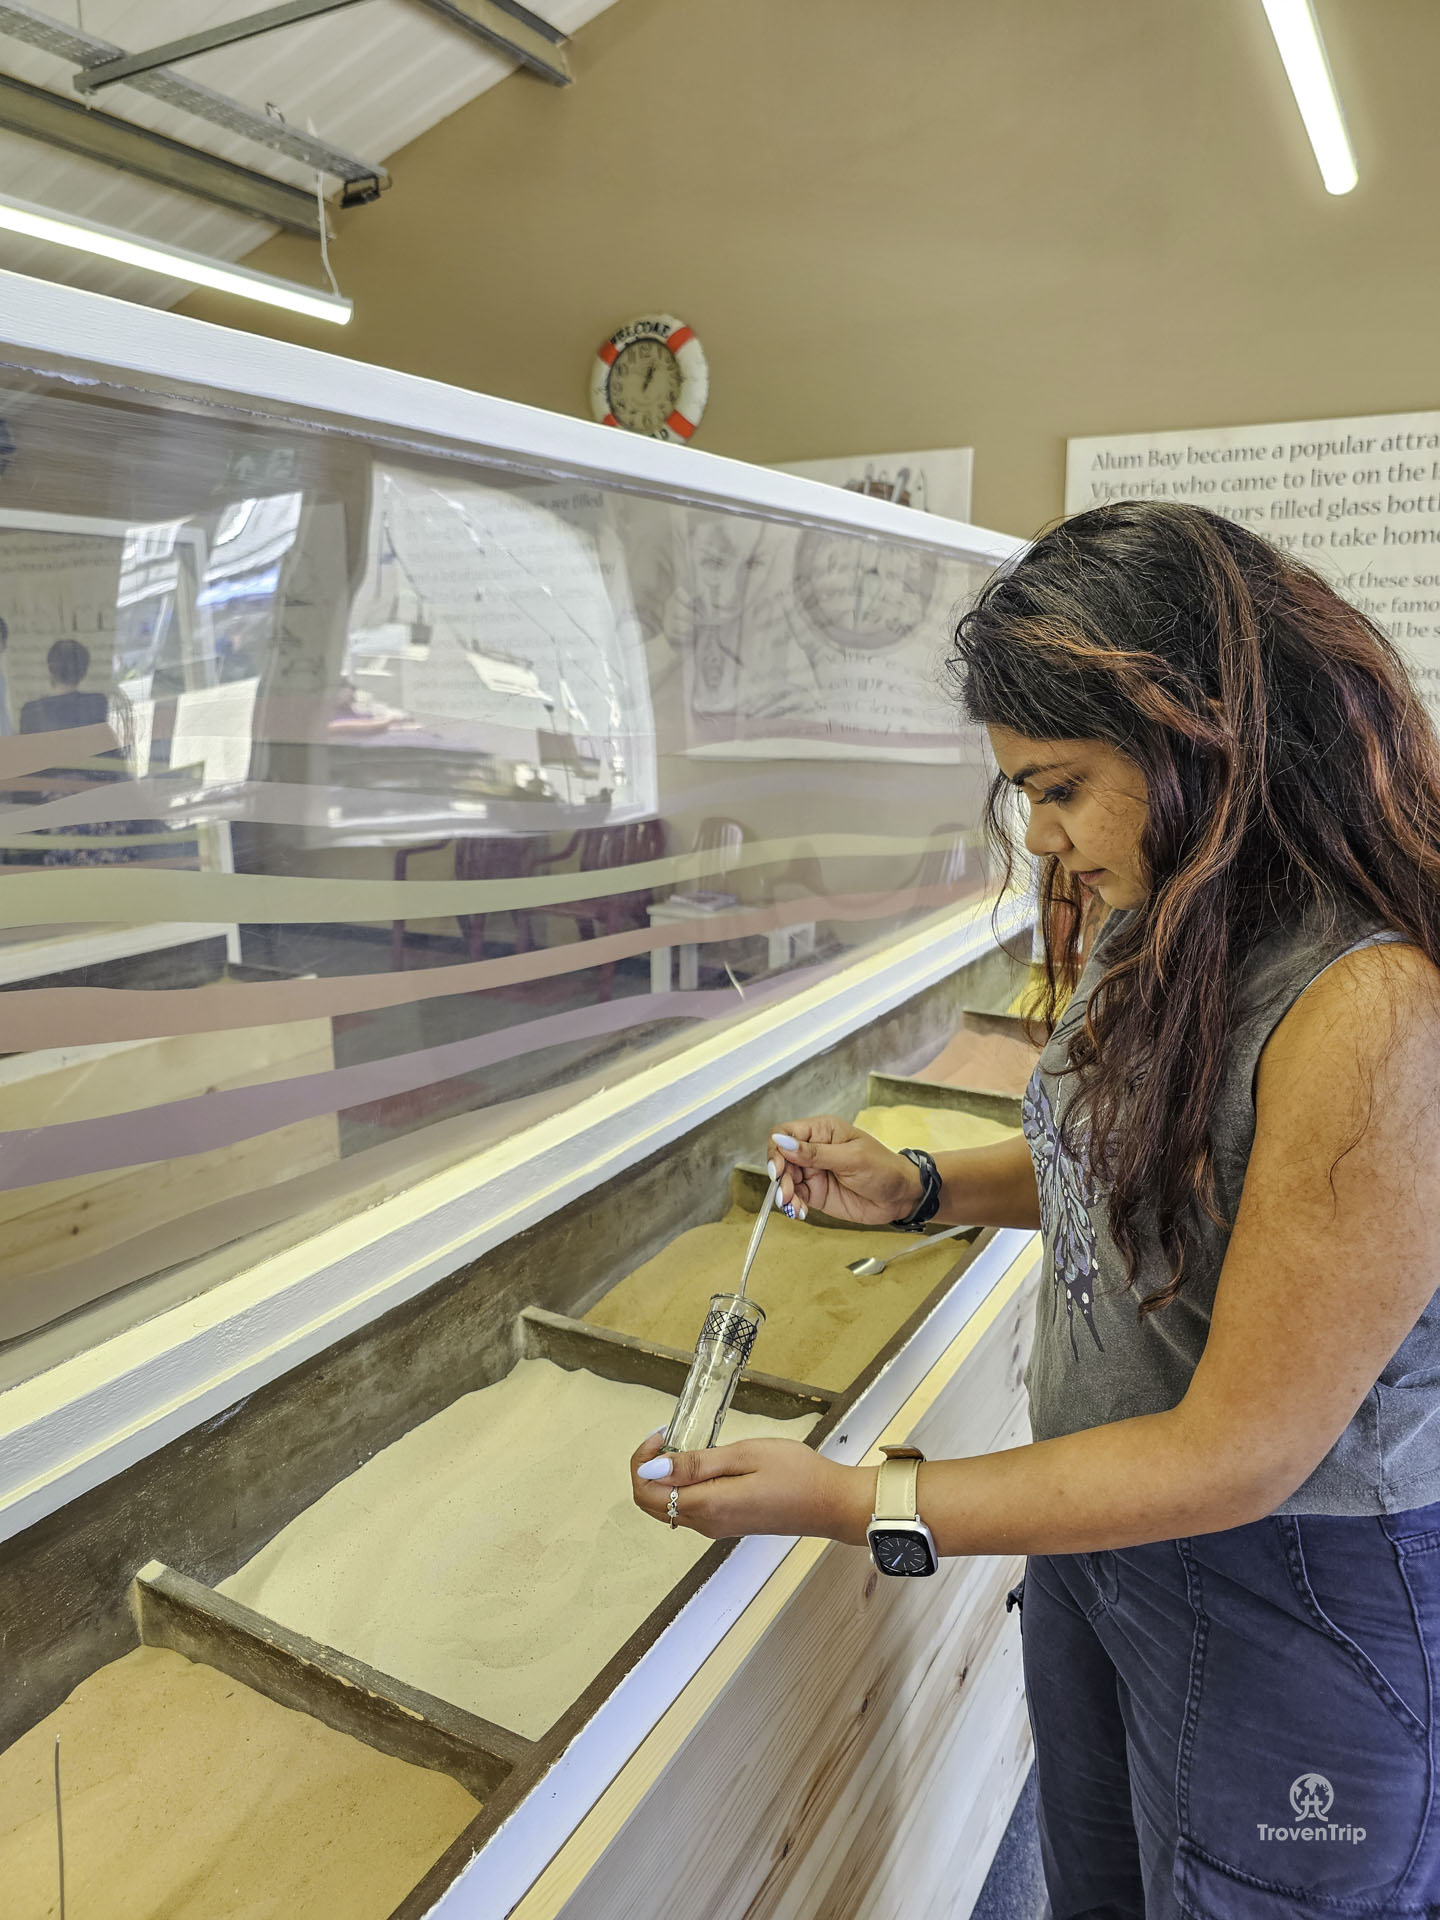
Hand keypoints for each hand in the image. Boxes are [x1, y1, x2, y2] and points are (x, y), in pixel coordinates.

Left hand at [630, 1431, 872, 1545]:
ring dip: (667, 1477)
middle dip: (649, 1469)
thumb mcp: (745, 1455)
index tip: (661, 1434)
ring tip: (688, 1445)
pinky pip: (690, 1509)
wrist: (831, 1503)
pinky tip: (704, 1463)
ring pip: (669, 1507)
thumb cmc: (796, 1473)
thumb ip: (697, 1463)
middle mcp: (706, 1523)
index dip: (642, 1462)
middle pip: (652, 1504)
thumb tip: (652, 1468)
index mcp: (707, 1505)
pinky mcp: (728, 1524)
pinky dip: (684, 1486)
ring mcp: (717, 1527)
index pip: (647, 1492)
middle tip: (670, 1437)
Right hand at [764, 1115, 920, 1225]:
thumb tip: (783, 1142)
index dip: (776, 1149)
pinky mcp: (816, 1192)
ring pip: (784, 1179)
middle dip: (779, 1176)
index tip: (780, 1168)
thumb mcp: (852, 1158)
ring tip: (793, 1206)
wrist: (901, 1197)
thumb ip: (816, 1153)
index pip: (786, 1133)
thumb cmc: (884, 1169)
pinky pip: (795, 1196)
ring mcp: (813, 1172)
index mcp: (822, 1131)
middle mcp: (814, 1150)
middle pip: (780, 1157)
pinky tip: (800, 1211)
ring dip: (783, 1193)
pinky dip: (792, 1205)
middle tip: (786, 1193)